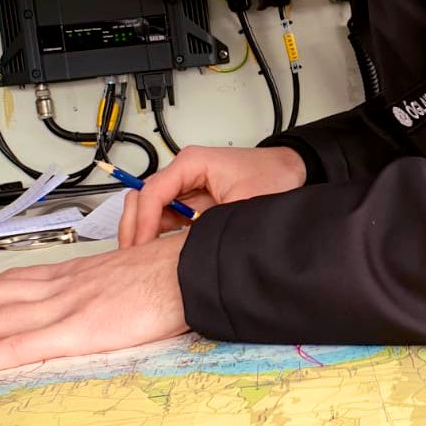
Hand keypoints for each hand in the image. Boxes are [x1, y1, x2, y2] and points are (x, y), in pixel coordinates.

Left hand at [0, 235, 189, 380]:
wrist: (193, 270)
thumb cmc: (173, 273)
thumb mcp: (133, 273)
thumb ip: (109, 286)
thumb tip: (106, 296)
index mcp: (76, 275)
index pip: (14, 282)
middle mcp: (60, 286)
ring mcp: (62, 307)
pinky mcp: (72, 331)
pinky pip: (13, 348)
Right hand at [119, 145, 305, 246]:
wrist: (292, 172)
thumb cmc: (273, 177)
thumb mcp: (244, 204)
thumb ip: (214, 225)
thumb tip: (189, 251)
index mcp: (192, 163)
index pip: (151, 194)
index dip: (142, 225)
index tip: (141, 251)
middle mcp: (184, 171)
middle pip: (142, 200)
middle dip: (136, 230)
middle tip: (134, 261)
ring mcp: (186, 185)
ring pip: (150, 210)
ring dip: (146, 235)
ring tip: (146, 262)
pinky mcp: (192, 200)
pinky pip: (165, 217)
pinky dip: (159, 235)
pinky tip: (162, 254)